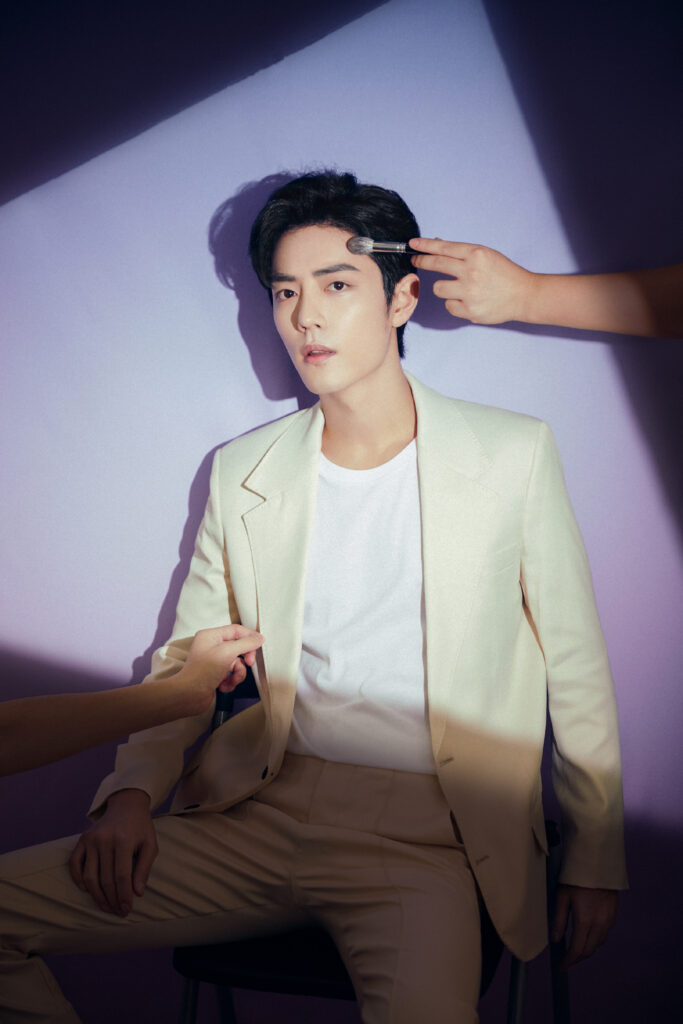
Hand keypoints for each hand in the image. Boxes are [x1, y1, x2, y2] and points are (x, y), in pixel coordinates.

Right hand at [69, 788, 156, 916]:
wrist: (126, 805)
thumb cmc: (140, 828)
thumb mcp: (150, 844)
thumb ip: (144, 868)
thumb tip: (137, 893)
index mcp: (124, 840)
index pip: (122, 876)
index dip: (124, 895)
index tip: (126, 910)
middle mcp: (105, 840)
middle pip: (105, 879)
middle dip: (112, 899)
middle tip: (118, 911)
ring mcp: (91, 839)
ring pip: (89, 876)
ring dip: (97, 895)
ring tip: (106, 906)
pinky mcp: (82, 839)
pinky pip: (74, 864)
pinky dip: (78, 879)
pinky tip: (87, 890)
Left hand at [173, 624, 263, 715]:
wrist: (189, 696)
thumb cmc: (202, 673)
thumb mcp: (227, 653)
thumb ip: (245, 644)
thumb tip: (259, 638)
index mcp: (211, 636)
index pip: (236, 630)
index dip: (249, 636)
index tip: (260, 644)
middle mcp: (212, 646)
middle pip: (238, 647)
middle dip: (244, 658)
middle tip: (248, 663)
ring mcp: (214, 661)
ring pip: (237, 663)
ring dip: (238, 673)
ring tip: (231, 680)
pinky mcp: (216, 673)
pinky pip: (232, 674)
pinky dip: (231, 681)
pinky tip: (223, 686)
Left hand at [409, 238, 534, 323]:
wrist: (524, 295)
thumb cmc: (504, 274)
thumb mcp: (486, 255)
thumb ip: (462, 253)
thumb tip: (437, 245)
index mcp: (476, 254)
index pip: (443, 248)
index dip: (425, 246)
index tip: (413, 245)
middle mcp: (471, 271)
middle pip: (436, 264)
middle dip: (422, 261)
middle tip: (416, 260)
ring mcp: (470, 292)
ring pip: (438, 288)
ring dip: (443, 288)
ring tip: (458, 288)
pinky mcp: (470, 310)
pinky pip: (449, 306)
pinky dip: (455, 304)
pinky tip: (468, 301)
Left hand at [551, 884, 618, 968]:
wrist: (599, 863)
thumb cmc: (577, 877)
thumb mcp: (562, 896)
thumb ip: (559, 920)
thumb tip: (555, 939)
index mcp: (585, 921)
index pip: (577, 950)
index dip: (568, 962)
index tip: (561, 967)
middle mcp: (599, 924)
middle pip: (589, 951)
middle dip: (577, 958)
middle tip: (566, 960)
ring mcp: (608, 920)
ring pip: (598, 944)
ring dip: (587, 949)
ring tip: (575, 948)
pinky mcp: (613, 914)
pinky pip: (604, 934)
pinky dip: (595, 939)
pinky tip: (587, 934)